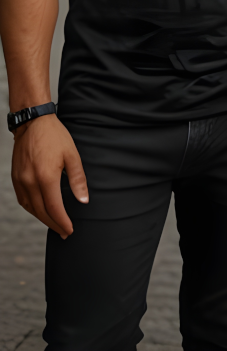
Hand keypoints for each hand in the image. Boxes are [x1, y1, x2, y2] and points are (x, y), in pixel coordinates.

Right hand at [11, 114, 87, 237]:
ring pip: (30, 208)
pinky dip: (32, 209)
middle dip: (54, 224)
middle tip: (64, 232)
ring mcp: (20, 180)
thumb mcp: (72, 155)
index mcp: (46, 177)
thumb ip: (78, 179)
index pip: (54, 208)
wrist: (33, 122)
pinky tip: (40, 210)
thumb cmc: (55, 136)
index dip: (62, 222)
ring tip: (55, 224)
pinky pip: (23, 200)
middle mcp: (30, 182)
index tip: (70, 230)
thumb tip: (83, 200)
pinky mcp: (15, 177)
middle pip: (41, 212)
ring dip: (42, 218)